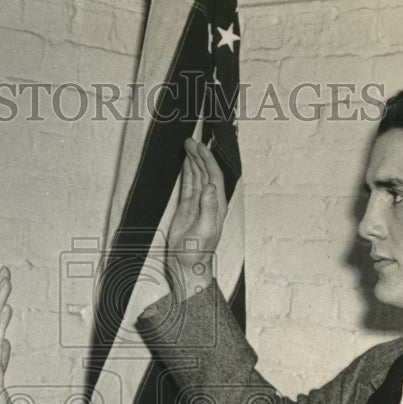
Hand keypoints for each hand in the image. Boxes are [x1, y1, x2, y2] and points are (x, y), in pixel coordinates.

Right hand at [165, 138, 226, 299]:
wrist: (188, 263)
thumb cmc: (198, 250)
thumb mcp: (205, 229)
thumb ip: (208, 208)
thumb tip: (209, 187)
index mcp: (216, 204)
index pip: (214, 176)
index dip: (207, 160)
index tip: (199, 147)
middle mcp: (209, 201)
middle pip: (206, 172)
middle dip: (199, 155)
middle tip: (190, 140)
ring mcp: (198, 203)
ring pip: (197, 176)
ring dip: (193, 161)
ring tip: (187, 145)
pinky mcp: (187, 207)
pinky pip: (189, 185)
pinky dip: (188, 172)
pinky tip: (186, 163)